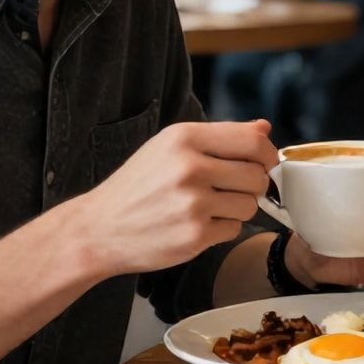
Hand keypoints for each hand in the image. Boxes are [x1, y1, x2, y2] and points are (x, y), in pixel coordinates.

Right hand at [71, 119, 279, 276]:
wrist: (97, 229)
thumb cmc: (137, 186)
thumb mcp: (169, 147)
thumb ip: (220, 136)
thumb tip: (264, 128)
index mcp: (183, 138)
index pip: (252, 141)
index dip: (266, 154)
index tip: (264, 163)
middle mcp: (189, 167)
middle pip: (257, 175)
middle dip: (251, 185)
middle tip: (229, 189)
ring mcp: (192, 203)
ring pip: (250, 205)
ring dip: (237, 209)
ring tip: (208, 207)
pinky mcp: (194, 235)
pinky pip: (234, 229)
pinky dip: (221, 229)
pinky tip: (196, 224)